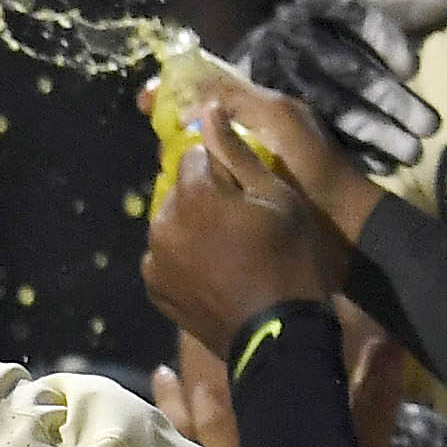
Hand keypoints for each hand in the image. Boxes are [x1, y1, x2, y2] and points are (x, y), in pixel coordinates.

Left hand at [143, 103, 361, 353]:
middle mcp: (162, 223)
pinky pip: (166, 258)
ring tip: (226, 251)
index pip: (195, 156)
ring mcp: (155, 259)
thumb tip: (208, 110)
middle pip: (179, 191)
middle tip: (238, 224)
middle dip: (203, 198)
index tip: (245, 191)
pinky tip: (212, 273)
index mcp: (192, 194)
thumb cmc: (290, 260)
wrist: (281, 336)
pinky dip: (183, 258)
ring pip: (171, 224)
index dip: (222, 170)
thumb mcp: (277, 197)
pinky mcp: (156, 288)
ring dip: (191, 228)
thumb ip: (236, 152)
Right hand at [231, 0, 437, 176]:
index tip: (413, 69)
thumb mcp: (379, 14)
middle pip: (348, 72)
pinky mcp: (283, 113)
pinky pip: (319, 135)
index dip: (384, 39)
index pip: (353, 14)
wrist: (275, 55)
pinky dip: (354, 153)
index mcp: (323, 5)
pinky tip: (386, 166)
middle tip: (432, 126)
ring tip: (416, 154)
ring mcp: (284, 78)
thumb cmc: (343, 32)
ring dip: (377, 133)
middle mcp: (298, 38)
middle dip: (391, 101)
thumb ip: (424, 9)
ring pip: (334, 109)